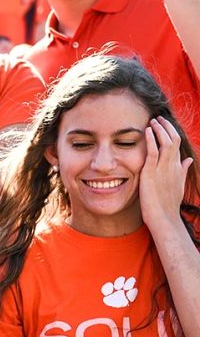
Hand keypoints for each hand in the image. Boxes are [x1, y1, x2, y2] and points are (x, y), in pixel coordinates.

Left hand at [139, 115, 192, 229]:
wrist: (164, 218)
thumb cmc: (168, 204)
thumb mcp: (178, 184)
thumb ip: (182, 170)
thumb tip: (187, 160)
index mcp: (177, 167)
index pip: (177, 144)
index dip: (171, 132)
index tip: (164, 124)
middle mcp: (172, 165)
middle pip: (173, 139)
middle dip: (166, 127)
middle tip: (158, 118)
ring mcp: (163, 169)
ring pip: (166, 143)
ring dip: (159, 129)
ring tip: (153, 121)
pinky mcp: (151, 173)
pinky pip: (153, 152)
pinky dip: (151, 139)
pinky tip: (147, 131)